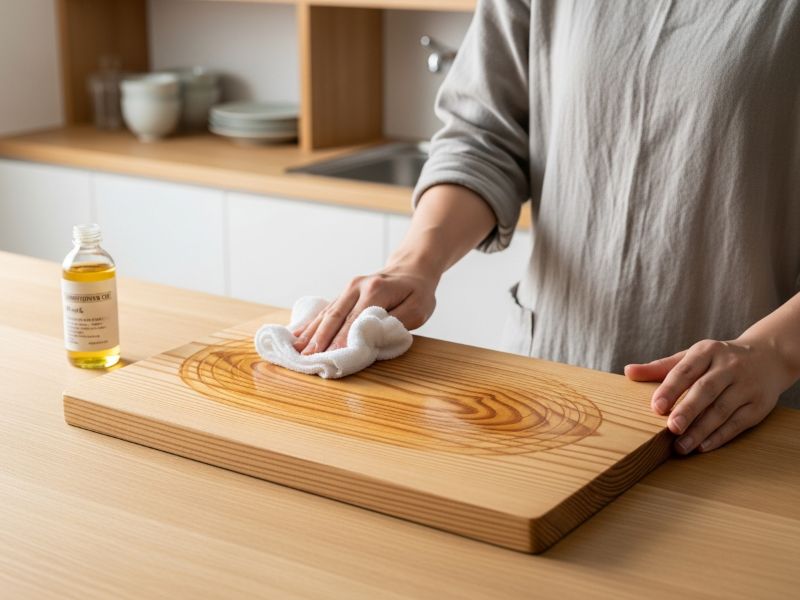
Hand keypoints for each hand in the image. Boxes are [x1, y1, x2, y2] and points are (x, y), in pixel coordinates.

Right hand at [292, 262, 437, 354]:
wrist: (410, 269)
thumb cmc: (417, 292)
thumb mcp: (418, 308)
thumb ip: (397, 322)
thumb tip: (373, 336)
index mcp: (375, 291)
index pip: (354, 321)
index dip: (341, 341)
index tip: (330, 358)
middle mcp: (356, 287)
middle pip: (334, 317)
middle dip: (319, 340)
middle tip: (306, 360)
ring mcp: (348, 289)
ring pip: (326, 314)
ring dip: (311, 334)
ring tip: (296, 352)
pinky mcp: (344, 294)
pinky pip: (325, 310)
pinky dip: (311, 325)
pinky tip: (297, 336)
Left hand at [625, 337, 791, 454]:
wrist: (768, 356)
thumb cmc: (717, 360)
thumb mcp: (691, 357)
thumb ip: (660, 368)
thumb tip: (628, 372)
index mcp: (707, 352)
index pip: (686, 370)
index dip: (671, 389)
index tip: (656, 407)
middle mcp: (729, 367)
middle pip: (706, 390)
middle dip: (688, 410)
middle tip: (671, 429)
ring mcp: (746, 386)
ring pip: (722, 409)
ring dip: (701, 430)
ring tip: (681, 446)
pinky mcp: (759, 405)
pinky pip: (738, 423)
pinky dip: (720, 436)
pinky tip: (703, 446)